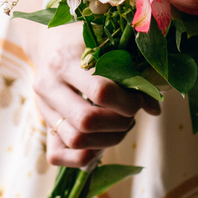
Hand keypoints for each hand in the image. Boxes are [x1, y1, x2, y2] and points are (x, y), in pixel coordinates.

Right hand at [25, 22, 160, 167]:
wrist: (49, 42)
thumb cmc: (85, 42)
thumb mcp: (107, 47)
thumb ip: (131, 74)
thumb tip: (154, 109)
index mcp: (65, 61)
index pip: (100, 92)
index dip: (128, 102)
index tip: (138, 99)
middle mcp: (48, 86)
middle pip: (87, 121)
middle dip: (119, 123)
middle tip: (130, 115)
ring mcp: (42, 108)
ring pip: (76, 140)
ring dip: (107, 140)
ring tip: (120, 126)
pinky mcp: (43, 125)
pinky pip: (58, 156)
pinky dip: (85, 156)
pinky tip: (101, 140)